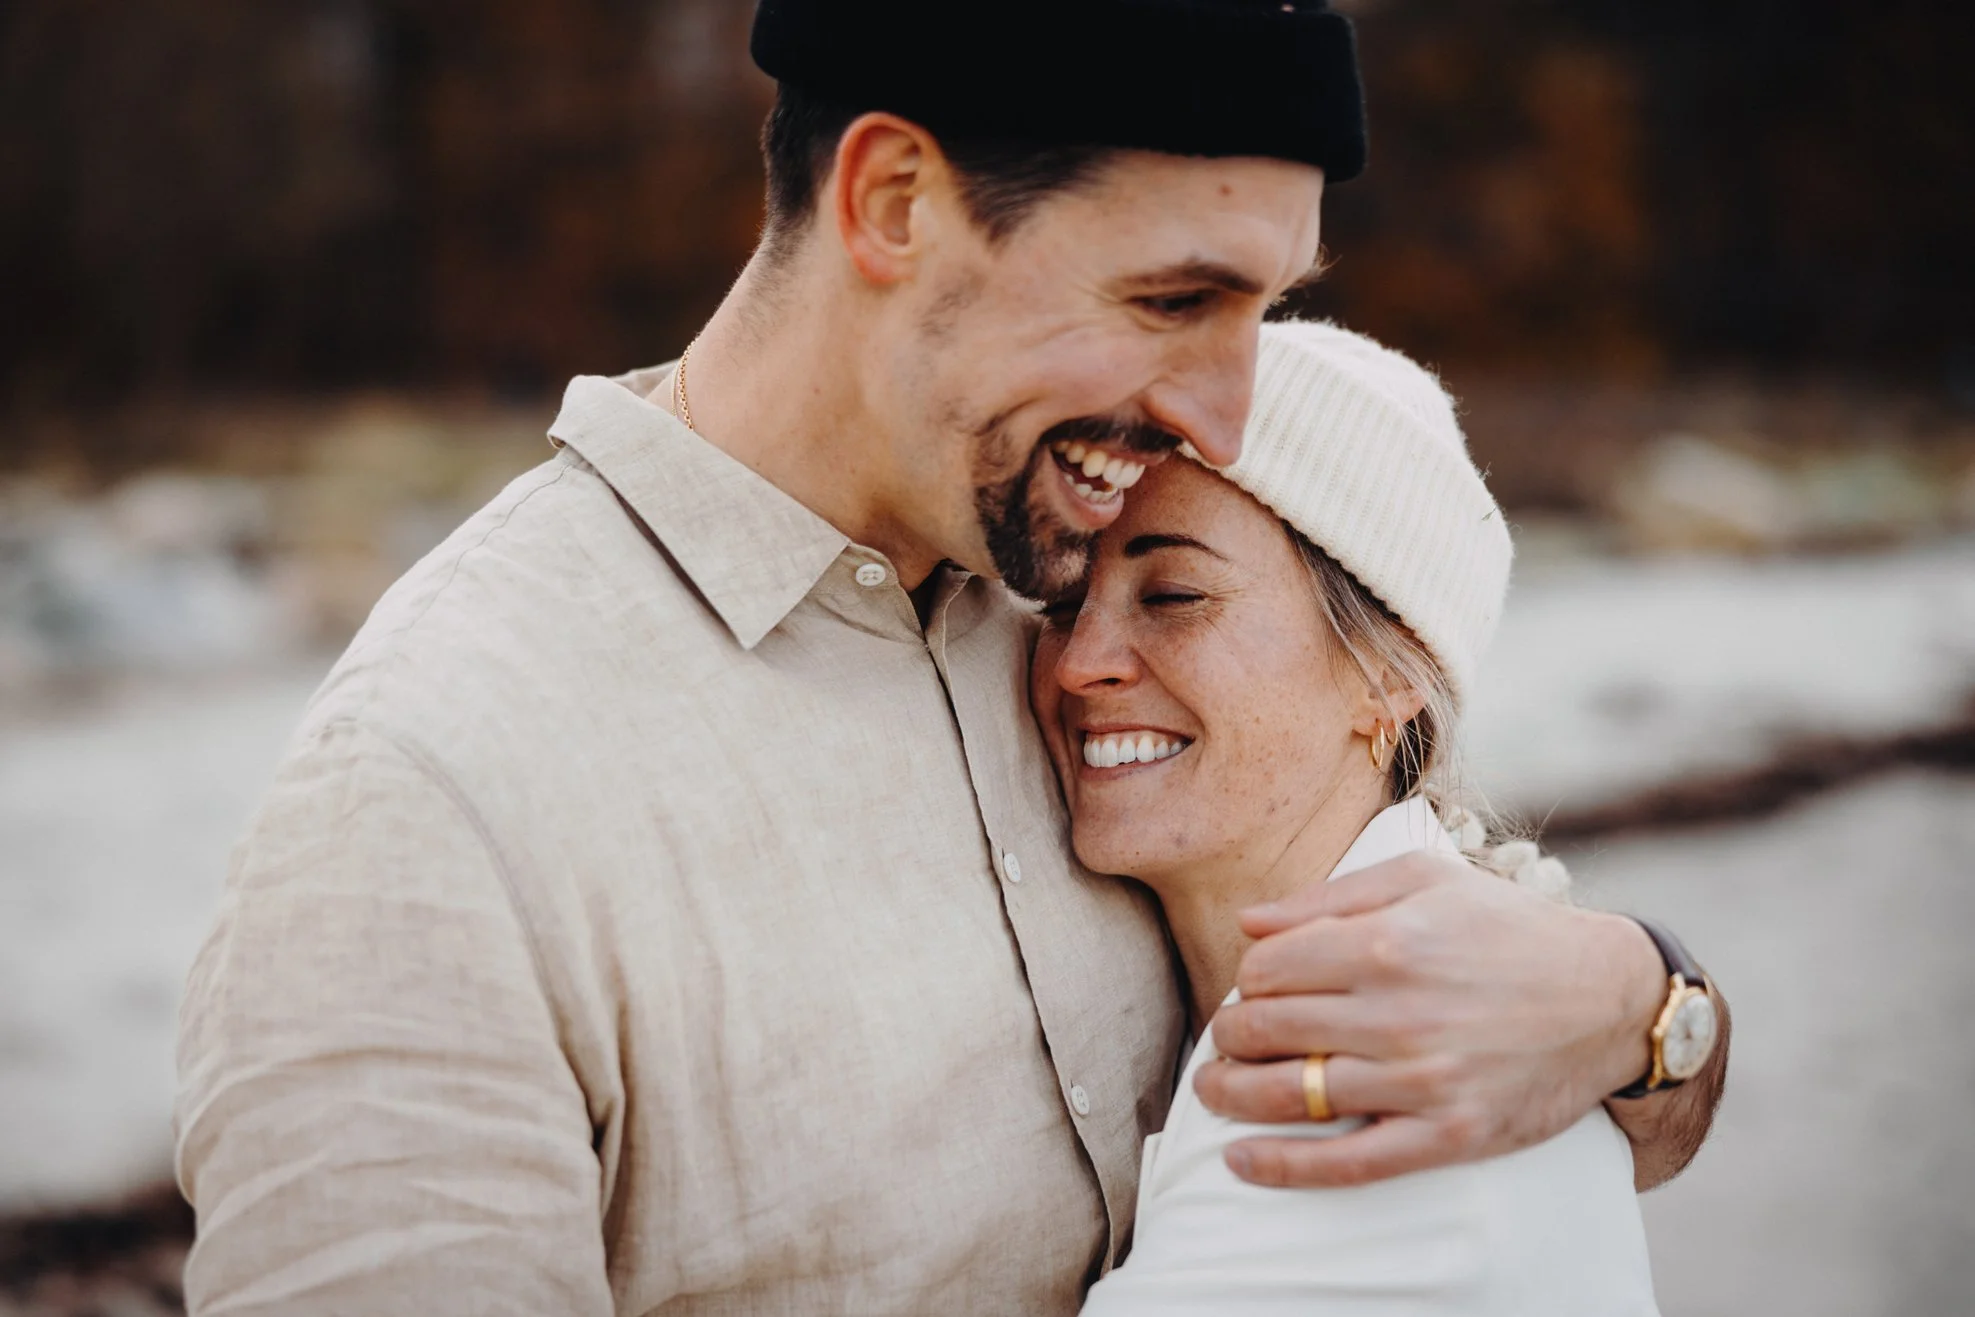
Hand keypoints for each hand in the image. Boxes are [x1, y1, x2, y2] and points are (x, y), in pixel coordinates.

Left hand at [1193, 850, 1664, 1187]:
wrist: (1610, 998)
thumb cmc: (1509, 928)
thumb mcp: (1425, 880)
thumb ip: (1330, 897)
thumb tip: (1249, 922)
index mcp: (1389, 942)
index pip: (1267, 969)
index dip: (1247, 980)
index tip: (1254, 988)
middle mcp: (1400, 1012)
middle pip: (1267, 1030)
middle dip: (1232, 1036)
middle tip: (1229, 1039)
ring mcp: (1424, 1079)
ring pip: (1292, 1095)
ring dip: (1234, 1095)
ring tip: (1215, 1089)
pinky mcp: (1449, 1134)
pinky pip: (1349, 1162)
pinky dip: (1284, 1166)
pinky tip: (1241, 1161)